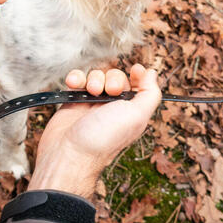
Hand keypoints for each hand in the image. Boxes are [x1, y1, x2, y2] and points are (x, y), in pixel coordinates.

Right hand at [28, 65, 160, 199]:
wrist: (69, 153)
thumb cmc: (103, 139)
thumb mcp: (136, 116)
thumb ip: (149, 94)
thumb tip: (152, 72)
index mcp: (131, 111)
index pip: (138, 86)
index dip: (138, 75)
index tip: (135, 70)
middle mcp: (113, 107)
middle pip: (116, 77)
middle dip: (113, 79)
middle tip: (110, 92)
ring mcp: (92, 104)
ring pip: (96, 76)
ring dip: (94, 78)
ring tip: (91, 92)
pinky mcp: (74, 101)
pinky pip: (77, 80)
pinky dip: (76, 78)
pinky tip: (73, 83)